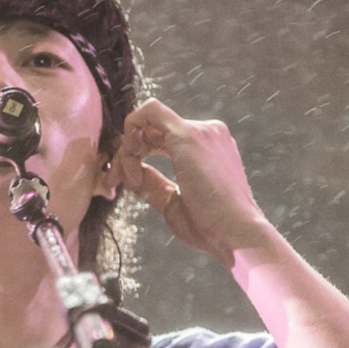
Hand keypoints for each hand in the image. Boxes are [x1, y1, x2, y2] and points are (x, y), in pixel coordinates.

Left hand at [113, 99, 275, 266]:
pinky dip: (130, 139)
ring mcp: (200, 130)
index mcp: (208, 148)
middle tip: (114, 182)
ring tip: (129, 182)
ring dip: (127, 151)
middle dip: (126, 153)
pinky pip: (147, 114)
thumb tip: (133, 173)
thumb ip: (154, 183)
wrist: (234, 233)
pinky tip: (132, 169)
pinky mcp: (187, 135)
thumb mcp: (174, 202)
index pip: (161, 138)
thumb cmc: (210, 226)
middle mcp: (207, 132)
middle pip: (151, 129)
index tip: (129, 182)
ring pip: (146, 123)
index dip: (137, 155)